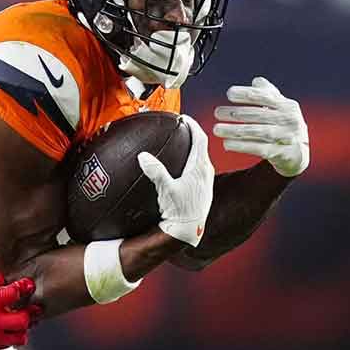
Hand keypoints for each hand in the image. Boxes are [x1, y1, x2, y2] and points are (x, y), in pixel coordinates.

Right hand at [0, 266, 35, 349]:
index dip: (23, 287)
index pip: (14, 294)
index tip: (26, 284)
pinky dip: (13, 337)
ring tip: (19, 319)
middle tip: (28, 305)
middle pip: (23, 320)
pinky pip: (9, 345)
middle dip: (29, 311)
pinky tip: (8, 328)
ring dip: (23, 327)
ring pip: (20, 337)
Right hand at [136, 114, 214, 246]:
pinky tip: (180, 169)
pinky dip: (191, 163)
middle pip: (202, 146)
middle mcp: (207, 173)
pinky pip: (199, 170)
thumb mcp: (165, 190)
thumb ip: (155, 171)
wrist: (188, 232)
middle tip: (181, 127)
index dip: (193, 125)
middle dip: (192, 135)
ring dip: (193, 149)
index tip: (184, 117)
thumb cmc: (179, 211)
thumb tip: (142, 156)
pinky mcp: (203, 192)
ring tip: (181, 144)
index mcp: (200, 167)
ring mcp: (206, 183)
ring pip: (201, 159)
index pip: (200, 138)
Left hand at [212, 77, 309, 176]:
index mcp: (288, 105)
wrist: (298, 154)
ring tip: (216, 129)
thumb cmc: (284, 126)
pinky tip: (227, 144)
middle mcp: (289, 120)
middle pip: (258, 114)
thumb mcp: (281, 108)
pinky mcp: (281, 154)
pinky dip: (241, 146)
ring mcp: (287, 137)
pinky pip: (258, 148)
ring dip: (234, 130)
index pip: (265, 97)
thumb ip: (268, 94)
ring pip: (256, 132)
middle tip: (217, 112)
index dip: (247, 94)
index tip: (229, 94)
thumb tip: (256, 81)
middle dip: (235, 113)